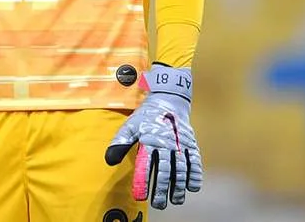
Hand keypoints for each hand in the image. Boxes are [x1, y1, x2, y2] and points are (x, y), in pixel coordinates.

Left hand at [105, 63, 202, 209]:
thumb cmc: (146, 117)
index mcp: (149, 140)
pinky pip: (194, 161)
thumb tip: (109, 161)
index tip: (140, 196)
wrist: (168, 100)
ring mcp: (180, 144)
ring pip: (181, 169)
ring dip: (179, 186)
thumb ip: (119, 143)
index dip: (142, 182)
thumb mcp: (130, 126)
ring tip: (175, 200)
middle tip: (158, 204)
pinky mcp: (190, 144)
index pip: (145, 165)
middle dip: (161, 189)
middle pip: (164, 170)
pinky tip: (192, 188)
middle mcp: (166, 143)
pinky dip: (195, 175)